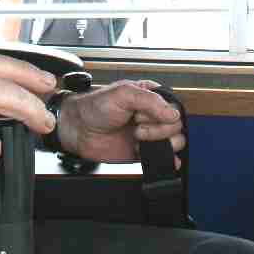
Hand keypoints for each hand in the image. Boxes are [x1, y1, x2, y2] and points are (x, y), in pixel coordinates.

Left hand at [59, 80, 183, 164]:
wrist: (78, 129)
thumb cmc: (95, 107)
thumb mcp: (122, 94)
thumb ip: (150, 101)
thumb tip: (173, 113)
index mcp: (150, 97)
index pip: (173, 106)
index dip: (162, 113)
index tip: (142, 114)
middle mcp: (152, 115)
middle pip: (176, 125)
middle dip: (157, 128)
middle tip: (136, 126)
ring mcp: (149, 134)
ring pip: (175, 141)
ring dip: (158, 142)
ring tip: (137, 138)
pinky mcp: (144, 152)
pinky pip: (165, 157)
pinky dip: (167, 158)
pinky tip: (157, 155)